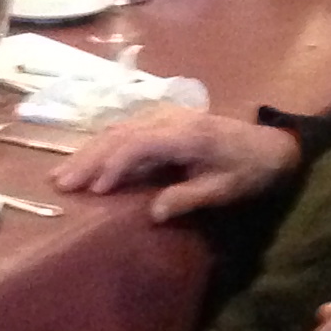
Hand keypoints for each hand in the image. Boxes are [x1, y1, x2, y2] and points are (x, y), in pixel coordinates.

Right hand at [52, 107, 299, 220]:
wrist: (270, 146)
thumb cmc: (248, 172)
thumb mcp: (224, 191)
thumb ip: (188, 199)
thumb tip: (153, 214)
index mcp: (186, 135)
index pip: (138, 144)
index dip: (113, 165)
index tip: (93, 189)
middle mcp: (171, 119)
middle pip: (120, 135)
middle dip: (88, 159)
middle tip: (60, 183)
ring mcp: (165, 117)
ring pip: (118, 130)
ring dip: (89, 151)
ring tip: (62, 173)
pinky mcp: (163, 121)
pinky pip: (126, 129)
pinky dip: (102, 145)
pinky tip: (86, 158)